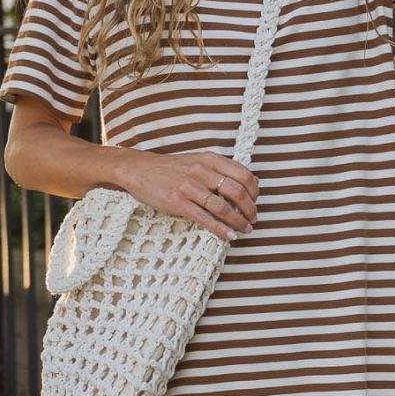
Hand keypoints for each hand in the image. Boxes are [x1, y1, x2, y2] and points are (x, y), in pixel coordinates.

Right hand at [118, 148, 258, 241]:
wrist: (139, 169)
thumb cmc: (171, 168)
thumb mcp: (197, 160)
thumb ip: (219, 169)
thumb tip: (246, 184)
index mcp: (210, 159)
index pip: (243, 175)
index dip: (254, 192)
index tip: (255, 203)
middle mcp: (201, 171)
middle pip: (237, 192)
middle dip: (250, 209)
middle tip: (252, 220)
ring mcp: (189, 187)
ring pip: (223, 207)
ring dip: (238, 221)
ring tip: (245, 230)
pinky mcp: (177, 202)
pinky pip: (205, 218)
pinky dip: (220, 229)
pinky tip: (229, 236)